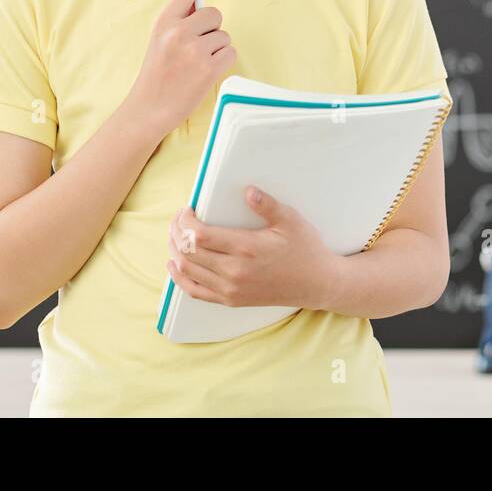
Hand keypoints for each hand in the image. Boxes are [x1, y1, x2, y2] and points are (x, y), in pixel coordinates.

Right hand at [126, 0, 234, 137]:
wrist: (149, 108)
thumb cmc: (158, 74)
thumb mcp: (160, 41)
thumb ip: (180, 23)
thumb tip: (205, 8)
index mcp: (164, 22)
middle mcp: (178, 32)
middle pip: (215, 14)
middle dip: (212, 29)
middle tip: (195, 48)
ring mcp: (193, 50)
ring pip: (224, 36)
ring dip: (217, 49)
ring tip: (196, 64)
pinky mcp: (208, 68)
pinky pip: (230, 53)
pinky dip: (223, 62)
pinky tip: (205, 73)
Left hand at [167, 187, 342, 310]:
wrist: (317, 284)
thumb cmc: (305, 249)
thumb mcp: (291, 221)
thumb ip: (267, 205)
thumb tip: (247, 191)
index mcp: (246, 249)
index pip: (199, 235)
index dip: (185, 221)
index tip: (187, 209)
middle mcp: (234, 272)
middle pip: (188, 251)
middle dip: (176, 232)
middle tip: (178, 219)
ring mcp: (230, 289)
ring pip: (188, 270)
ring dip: (175, 250)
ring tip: (175, 235)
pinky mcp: (231, 299)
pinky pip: (195, 291)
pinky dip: (179, 277)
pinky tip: (175, 264)